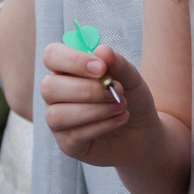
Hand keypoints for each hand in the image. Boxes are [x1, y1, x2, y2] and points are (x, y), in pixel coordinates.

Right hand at [37, 38, 153, 166]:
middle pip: (49, 87)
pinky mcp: (67, 143)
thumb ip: (117, 63)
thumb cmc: (131, 99)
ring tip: (121, 107)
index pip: (52, 56)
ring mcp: (58, 120)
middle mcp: (56, 93)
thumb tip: (102, 50)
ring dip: (95, 110)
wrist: (144, 131)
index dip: (72, 60)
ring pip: (58, 114)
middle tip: (115, 91)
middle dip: (86, 90)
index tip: (101, 68)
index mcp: (66, 70)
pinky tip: (120, 120)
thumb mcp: (131, 78)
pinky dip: (102, 125)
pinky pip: (75, 134)